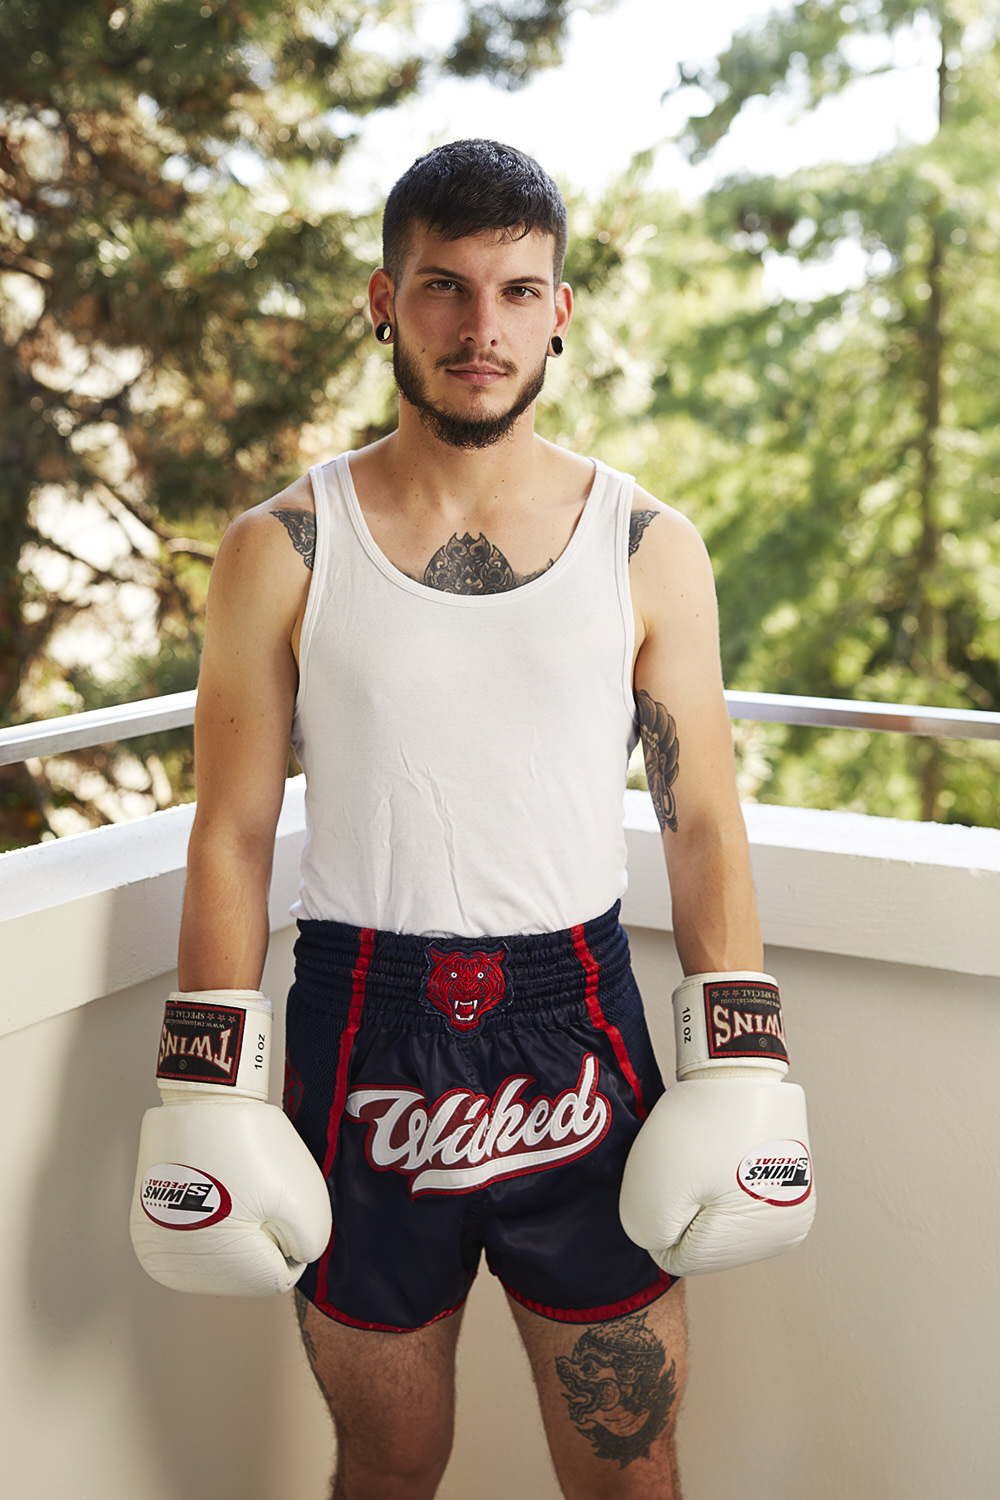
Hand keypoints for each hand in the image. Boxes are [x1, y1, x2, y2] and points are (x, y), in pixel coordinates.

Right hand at [130, 991, 331, 1295]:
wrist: (201, 1099)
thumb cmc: (250, 1147)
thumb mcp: (306, 1200)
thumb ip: (312, 1242)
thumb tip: (297, 1254)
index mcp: (216, 1274)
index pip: (278, 1273)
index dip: (291, 1233)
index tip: (276, 1196)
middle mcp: (174, 1270)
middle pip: (246, 1266)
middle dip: (263, 1232)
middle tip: (255, 1188)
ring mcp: (155, 1245)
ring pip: (223, 1248)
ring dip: (238, 1221)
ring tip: (232, 1182)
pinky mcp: (147, 1219)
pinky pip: (197, 1229)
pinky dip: (212, 1212)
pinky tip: (214, 1181)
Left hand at [620, 973, 814, 1275]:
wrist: (735, 1063)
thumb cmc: (697, 1124)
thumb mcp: (649, 1191)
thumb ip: (648, 1233)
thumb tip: (663, 1242)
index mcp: (761, 1241)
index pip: (680, 1256)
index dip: (658, 1216)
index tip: (669, 1174)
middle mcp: (789, 1230)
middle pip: (703, 1240)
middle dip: (682, 1207)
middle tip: (685, 1163)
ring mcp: (793, 1201)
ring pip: (717, 1218)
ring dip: (699, 1193)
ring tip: (704, 1153)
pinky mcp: (788, 1175)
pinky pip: (734, 1194)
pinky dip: (716, 1177)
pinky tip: (717, 1148)